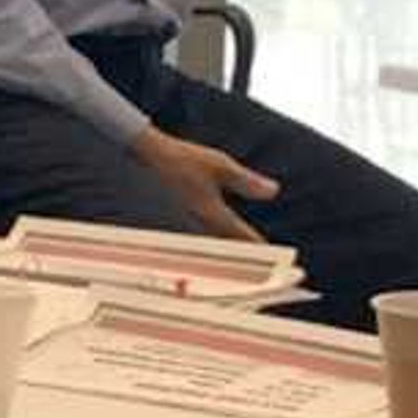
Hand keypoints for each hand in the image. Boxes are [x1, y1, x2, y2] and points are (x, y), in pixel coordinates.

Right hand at [132, 125, 276, 242]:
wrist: (143, 157)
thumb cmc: (181, 159)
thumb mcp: (220, 164)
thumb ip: (247, 182)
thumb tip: (273, 191)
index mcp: (213, 213)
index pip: (242, 236)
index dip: (258, 246)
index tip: (271, 255)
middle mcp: (198, 226)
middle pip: (225, 250)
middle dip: (241, 255)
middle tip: (257, 260)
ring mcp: (183, 229)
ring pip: (208, 250)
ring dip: (223, 253)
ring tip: (235, 255)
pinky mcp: (170, 227)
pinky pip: (192, 243)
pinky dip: (204, 246)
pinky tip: (207, 243)